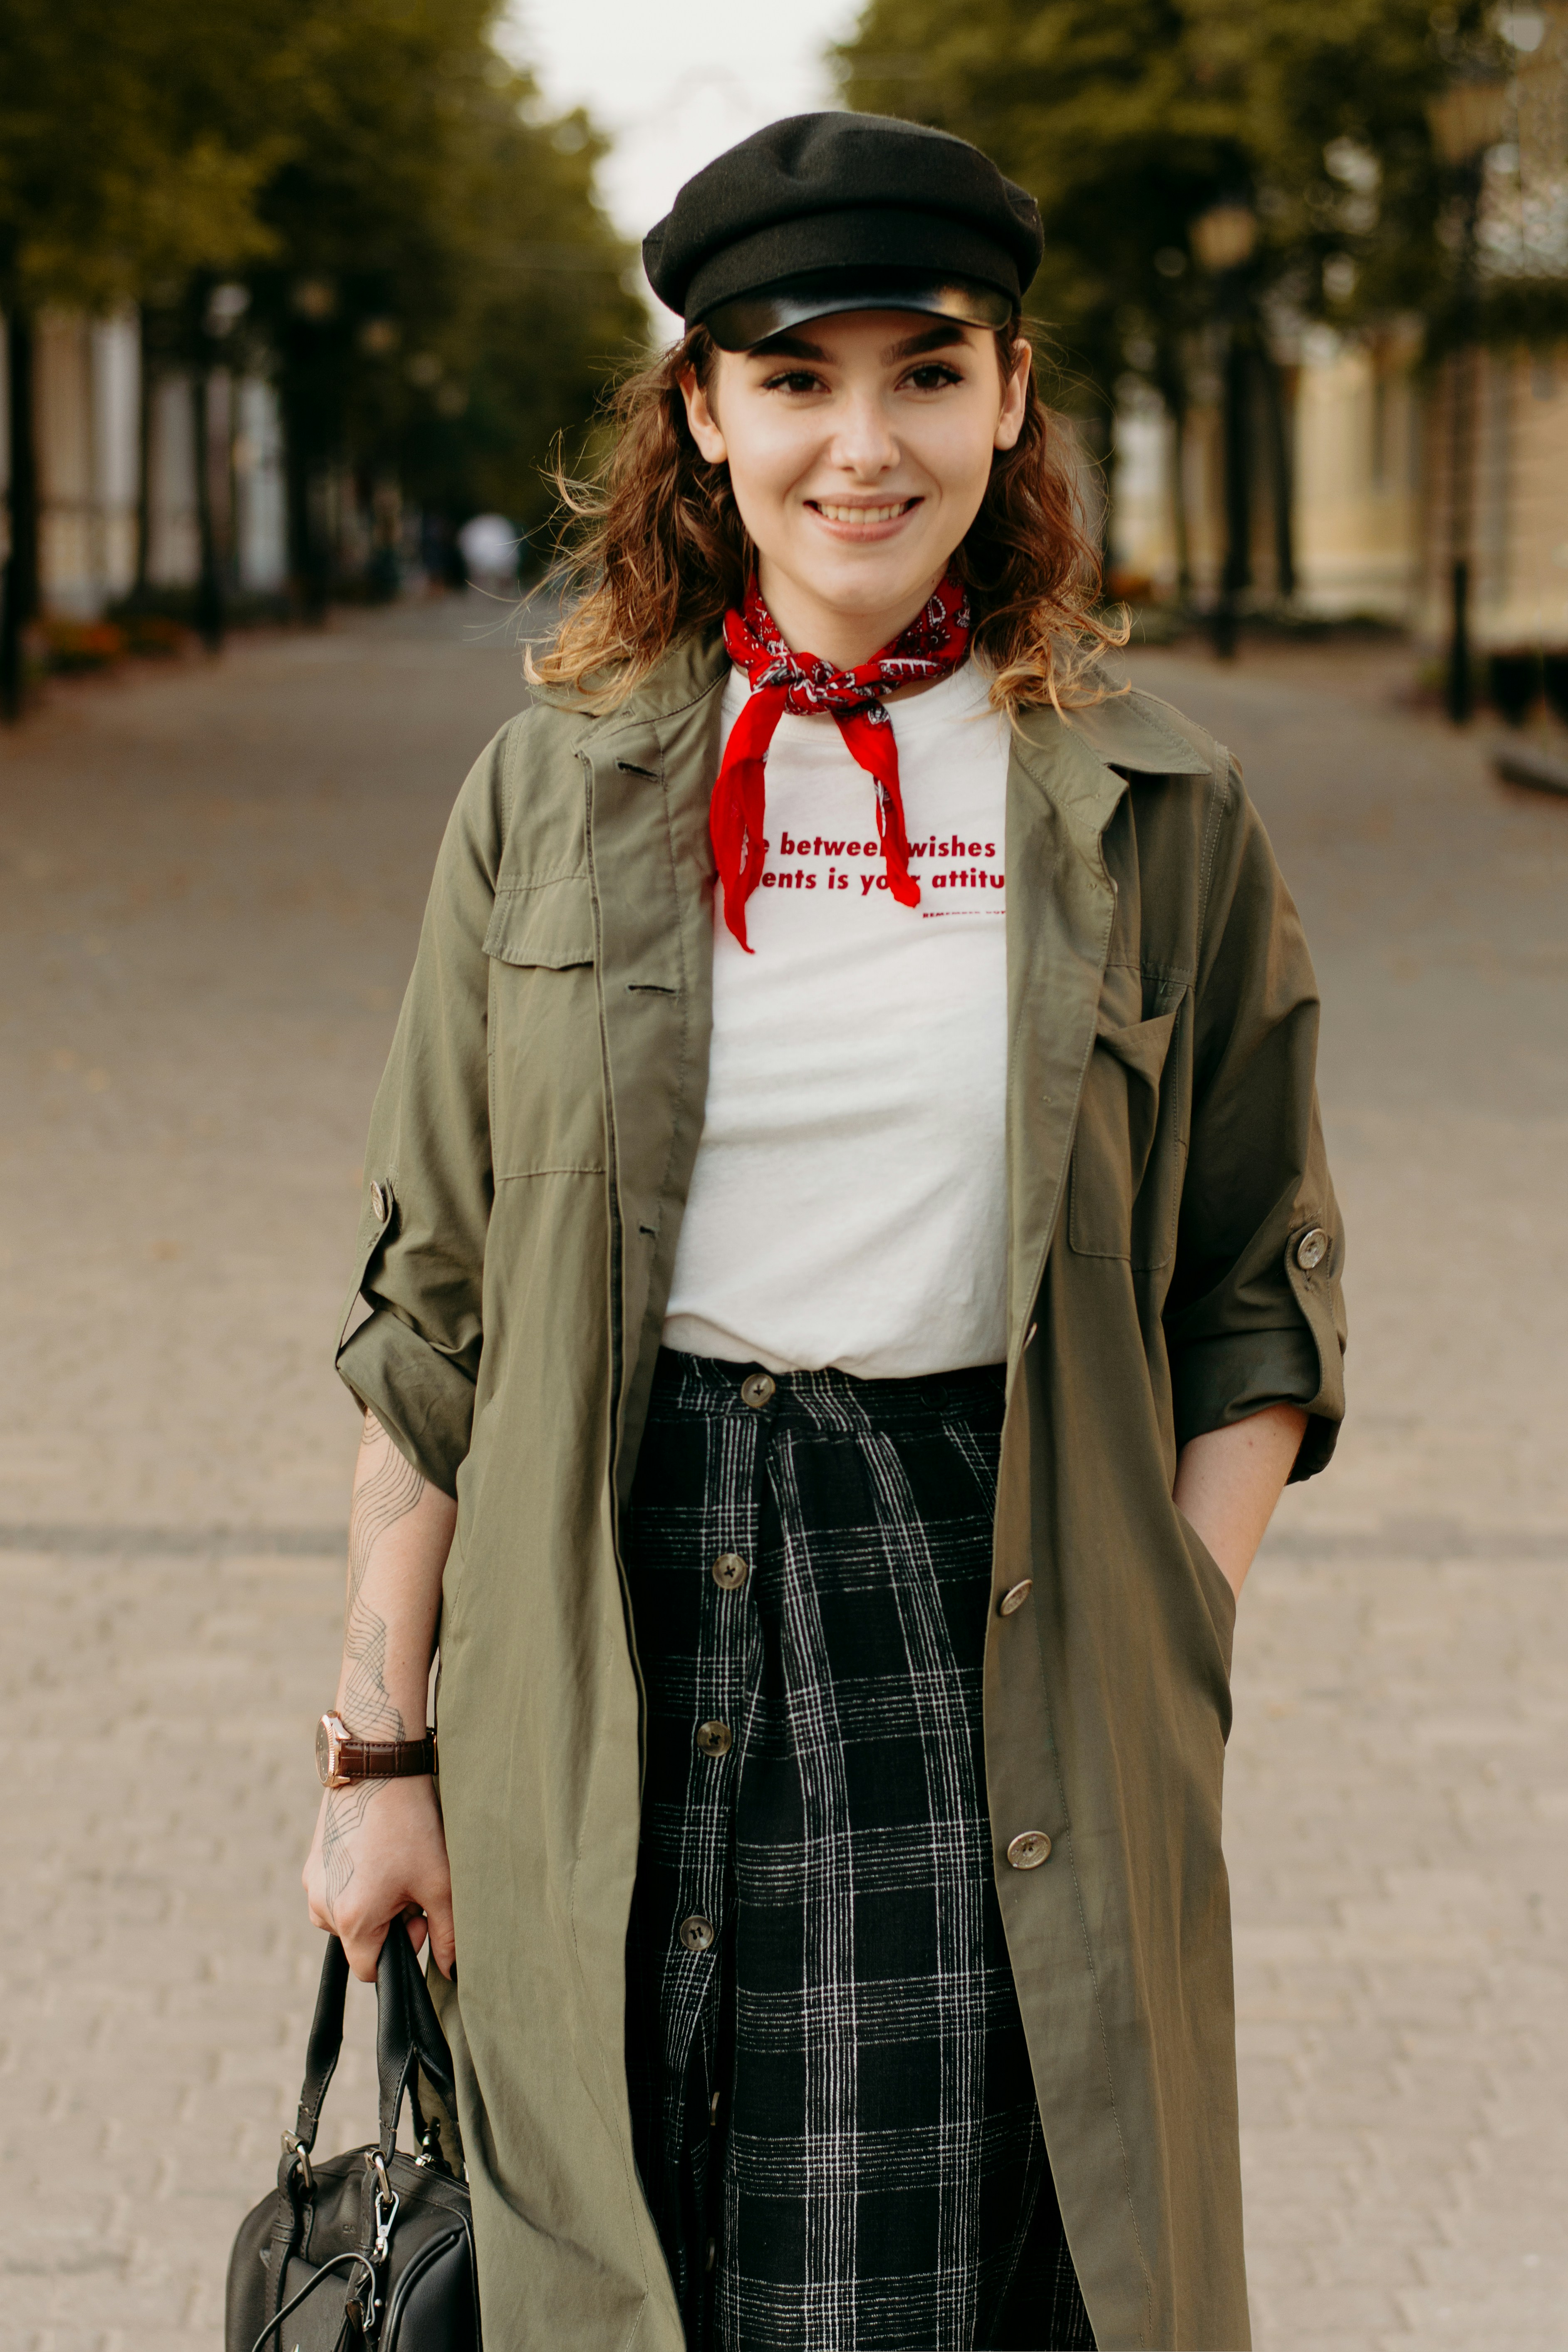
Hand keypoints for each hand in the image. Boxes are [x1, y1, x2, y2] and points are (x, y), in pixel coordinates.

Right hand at [303, 1774, 454, 1983]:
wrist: (378, 1766)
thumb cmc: (411, 1825)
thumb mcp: (439, 1883)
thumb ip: (446, 1935)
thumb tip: (451, 1971)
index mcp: (351, 1921)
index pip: (370, 1970)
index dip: (401, 1949)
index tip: (419, 1915)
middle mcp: (321, 1907)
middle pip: (359, 1940)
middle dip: (388, 1922)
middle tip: (411, 1883)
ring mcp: (311, 1883)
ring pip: (347, 1914)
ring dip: (372, 1901)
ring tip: (394, 1862)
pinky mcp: (310, 1862)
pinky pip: (335, 1890)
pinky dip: (357, 1881)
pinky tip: (378, 1850)